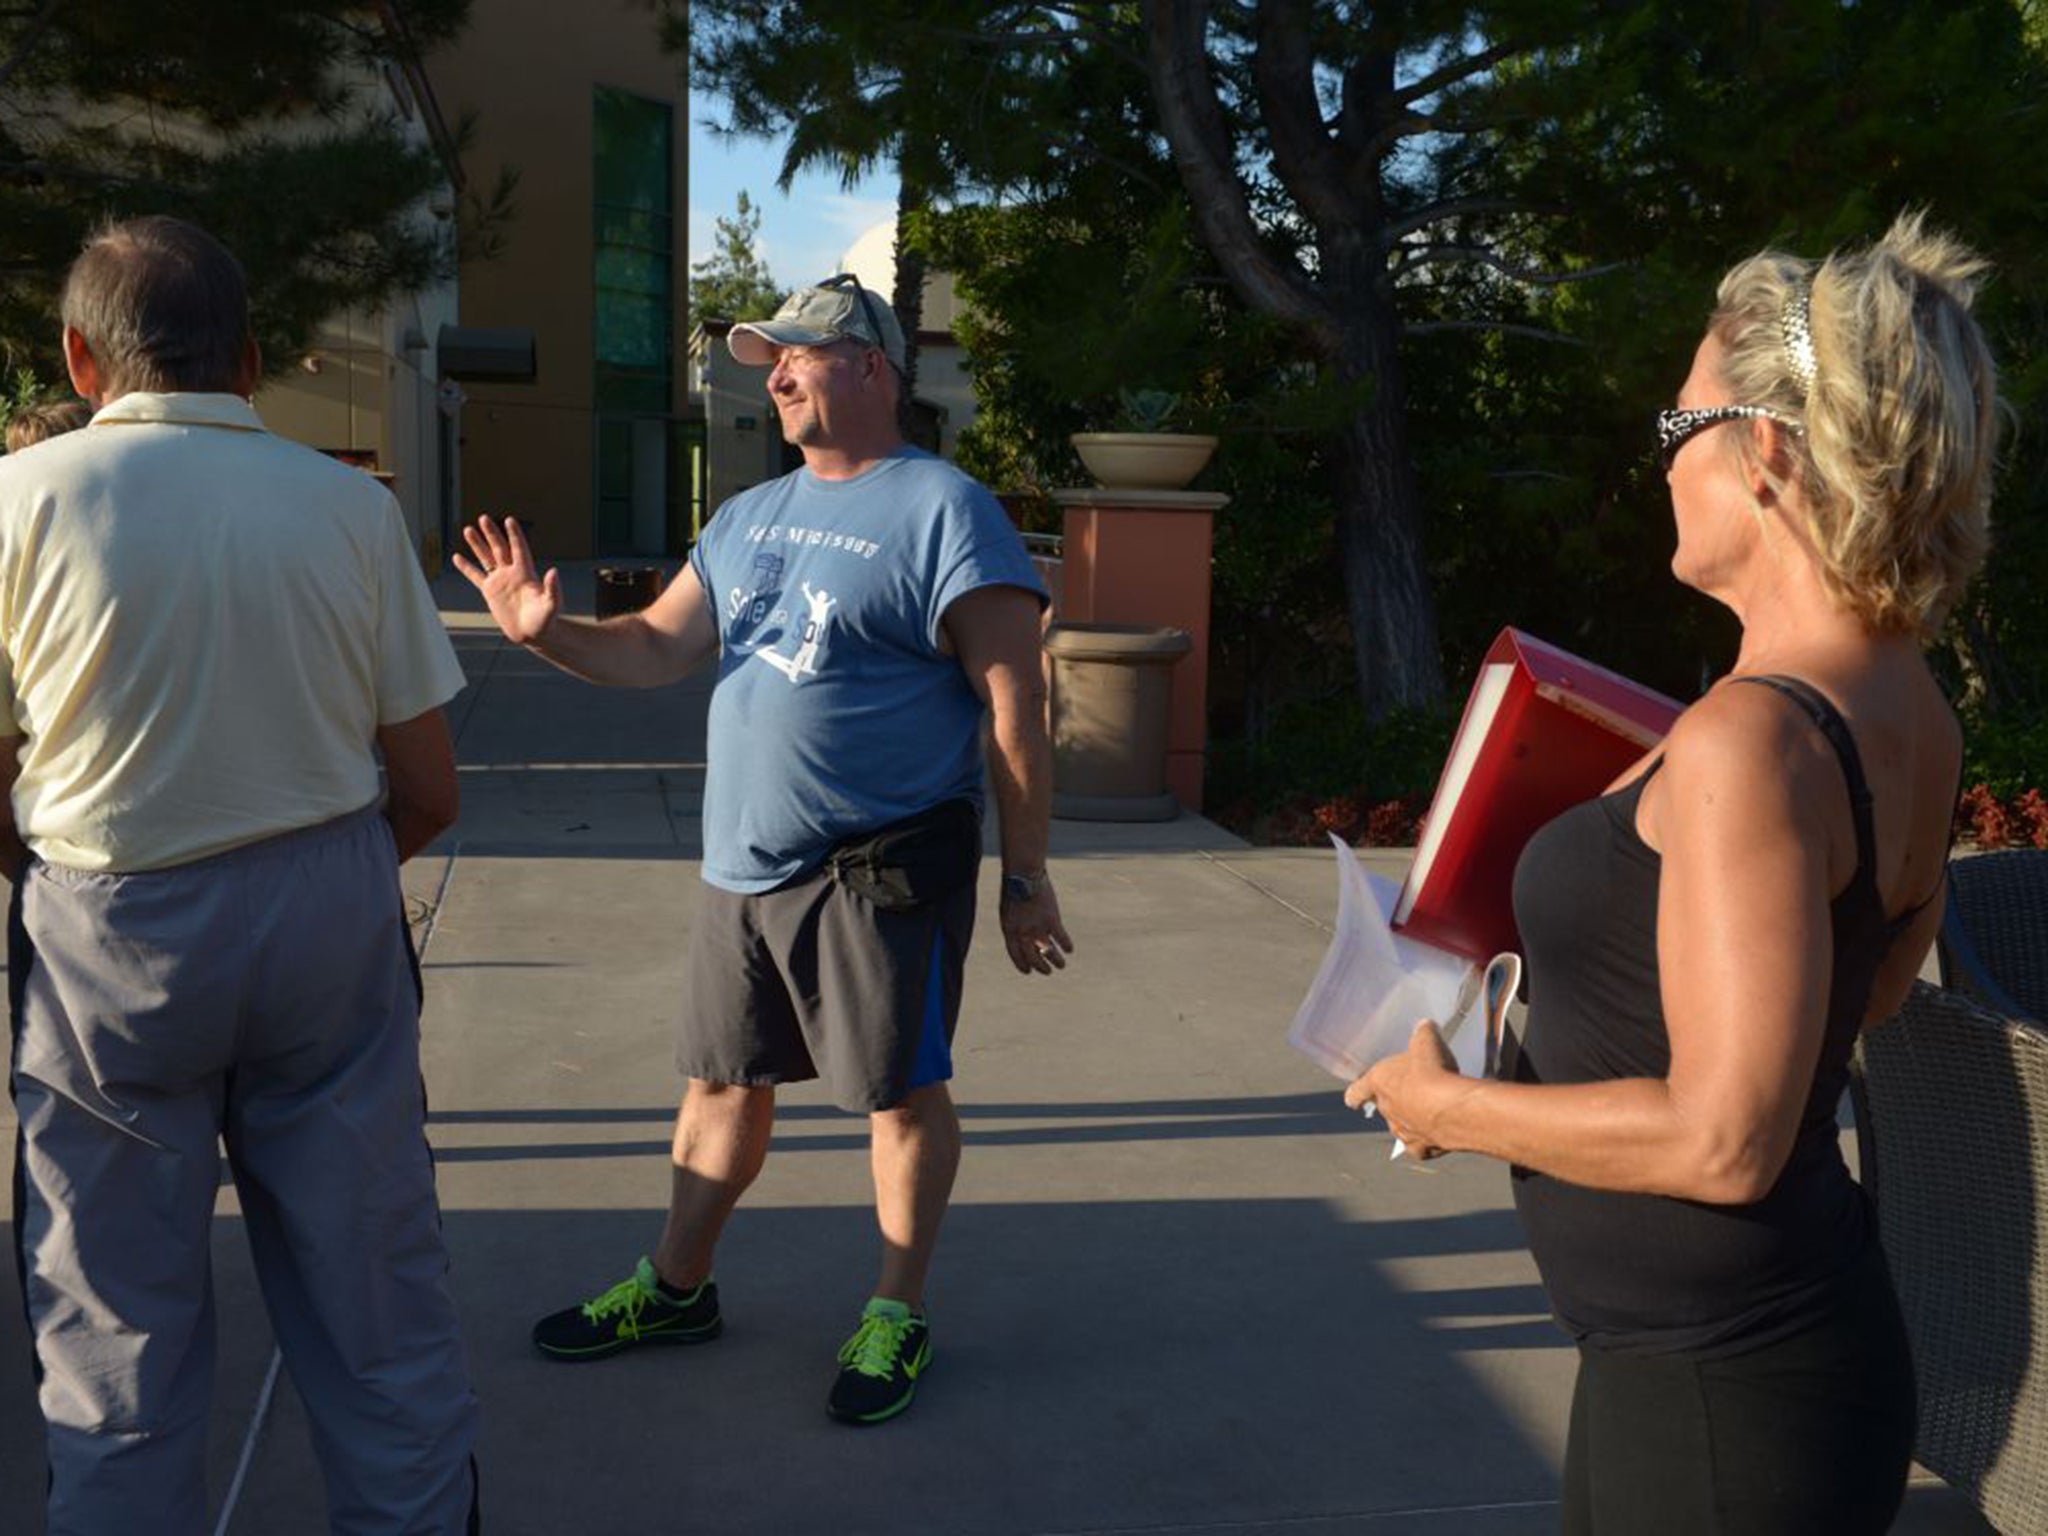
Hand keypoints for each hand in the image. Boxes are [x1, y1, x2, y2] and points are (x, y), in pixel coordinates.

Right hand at [452, 515, 560, 645]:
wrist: (532, 634)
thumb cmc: (545, 621)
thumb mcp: (552, 605)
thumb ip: (553, 588)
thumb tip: (554, 571)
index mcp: (526, 573)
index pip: (519, 548)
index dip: (515, 535)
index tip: (509, 519)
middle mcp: (512, 573)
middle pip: (500, 548)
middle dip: (491, 533)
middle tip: (483, 518)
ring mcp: (500, 581)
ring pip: (486, 558)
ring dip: (477, 544)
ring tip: (468, 529)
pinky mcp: (490, 592)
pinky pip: (476, 577)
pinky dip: (466, 568)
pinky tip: (457, 557)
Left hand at [999, 882, 1072, 975]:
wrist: (1023, 875)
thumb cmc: (1013, 888)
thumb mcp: (1008, 910)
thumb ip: (1015, 925)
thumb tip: (1023, 936)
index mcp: (1009, 930)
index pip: (1015, 955)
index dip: (1022, 965)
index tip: (1029, 971)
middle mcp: (1023, 933)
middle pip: (1033, 958)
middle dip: (1041, 967)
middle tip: (1048, 972)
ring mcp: (1038, 928)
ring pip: (1049, 952)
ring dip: (1056, 961)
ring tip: (1061, 965)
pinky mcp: (1052, 920)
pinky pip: (1061, 939)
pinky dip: (1066, 945)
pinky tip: (1069, 949)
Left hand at [1344, 1020, 1460, 1159]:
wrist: (1455, 1109)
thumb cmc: (1434, 1073)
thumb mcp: (1427, 1042)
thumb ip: (1422, 1034)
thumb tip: (1424, 1027)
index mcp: (1379, 1083)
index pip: (1357, 1091)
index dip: (1356, 1093)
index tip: (1353, 1098)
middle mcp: (1387, 1110)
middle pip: (1385, 1106)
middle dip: (1398, 1099)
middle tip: (1417, 1089)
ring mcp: (1402, 1132)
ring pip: (1402, 1126)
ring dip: (1413, 1118)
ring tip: (1434, 1107)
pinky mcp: (1421, 1149)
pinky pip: (1421, 1145)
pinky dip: (1429, 1138)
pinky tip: (1442, 1128)